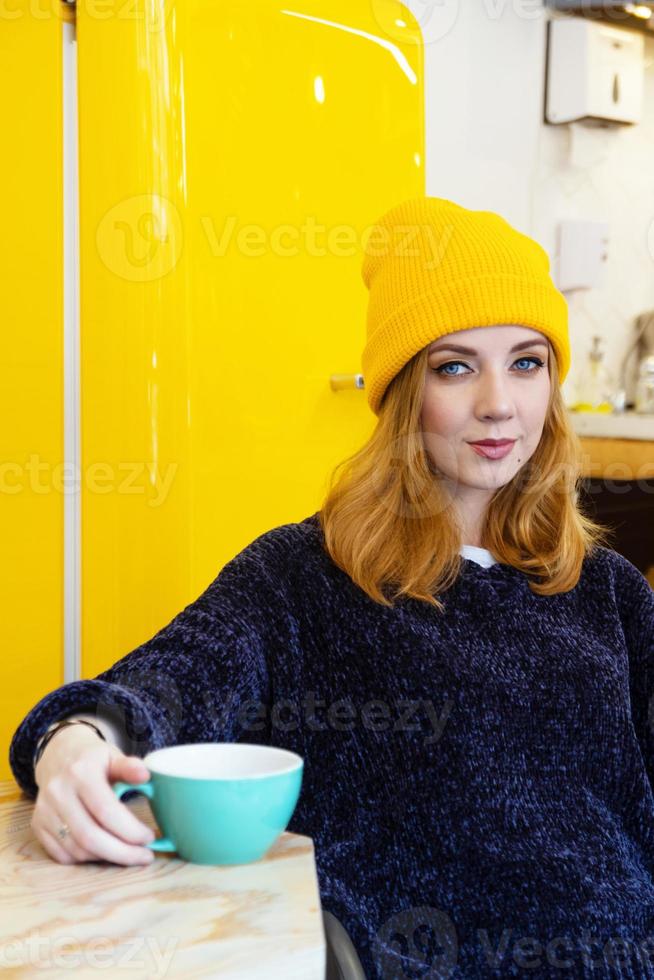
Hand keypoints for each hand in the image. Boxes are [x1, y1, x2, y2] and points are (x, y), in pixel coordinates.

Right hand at [31, 726, 155, 865]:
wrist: (57, 756)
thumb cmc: (92, 758)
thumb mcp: (113, 755)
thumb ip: (129, 767)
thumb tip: (145, 775)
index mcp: (80, 772)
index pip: (106, 811)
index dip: (130, 830)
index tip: (149, 838)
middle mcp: (58, 793)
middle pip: (90, 837)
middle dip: (122, 853)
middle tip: (144, 856)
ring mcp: (44, 811)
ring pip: (77, 850)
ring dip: (107, 857)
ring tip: (128, 853)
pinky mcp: (38, 825)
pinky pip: (63, 855)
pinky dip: (87, 859)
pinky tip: (104, 851)